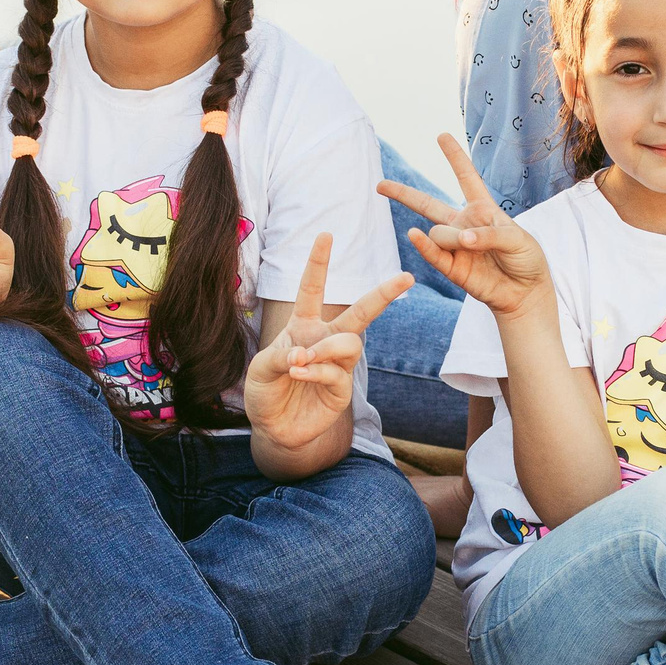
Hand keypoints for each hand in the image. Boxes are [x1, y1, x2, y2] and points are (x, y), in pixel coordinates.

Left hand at [244, 233, 412, 450]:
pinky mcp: (341, 390)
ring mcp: (337, 365)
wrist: (274, 429)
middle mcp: (325, 340)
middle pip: (360, 313)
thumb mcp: (260, 368)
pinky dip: (317, 370)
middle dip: (383, 294)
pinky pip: (337, 372)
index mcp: (303, 326)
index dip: (319, 262)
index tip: (326, 235)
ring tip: (301, 361)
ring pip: (350, 343)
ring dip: (326, 348)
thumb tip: (304, 355)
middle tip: (405, 278)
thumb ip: (279, 355)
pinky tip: (300, 373)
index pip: (312, 289)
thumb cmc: (266, 392)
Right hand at [376, 134, 550, 319]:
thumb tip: (462, 240)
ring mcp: (454, 246)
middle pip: (427, 204)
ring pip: (437, 232)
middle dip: (403, 194)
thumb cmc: (526, 259)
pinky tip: (414, 234)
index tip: (441, 136)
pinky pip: (433, 254)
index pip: (466, 178)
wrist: (526, 292)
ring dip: (452, 238)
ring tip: (471, 247)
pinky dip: (424, 245)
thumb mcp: (517, 238)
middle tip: (379, 185)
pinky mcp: (451, 268)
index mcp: (482, 210)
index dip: (455, 157)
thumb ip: (489, 234)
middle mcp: (463, 225)